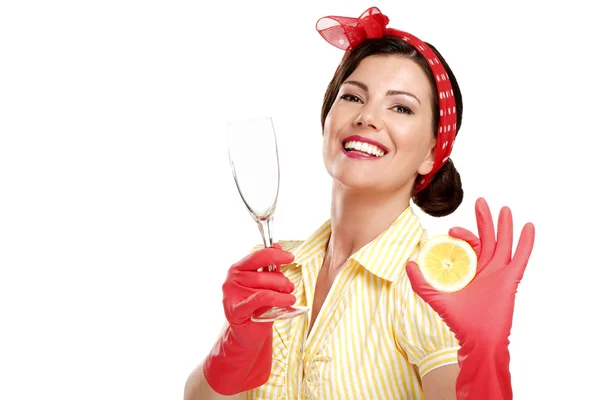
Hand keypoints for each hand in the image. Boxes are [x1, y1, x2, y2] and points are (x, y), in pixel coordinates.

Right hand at [203, 244, 295, 394]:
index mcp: (237, 269)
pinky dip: (277, 298)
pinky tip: (287, 301)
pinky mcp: (235, 310)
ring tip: (289, 298)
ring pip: (265, 287)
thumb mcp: (265, 285)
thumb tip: (278, 246)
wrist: (248, 334)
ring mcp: (231, 295)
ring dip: (283, 292)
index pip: (258, 256)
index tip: (290, 258)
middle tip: (290, 288)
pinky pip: (260, 298)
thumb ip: (270, 267)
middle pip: (264, 274)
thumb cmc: (257, 308)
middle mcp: (231, 279)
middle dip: (282, 280)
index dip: (276, 255)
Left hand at [406, 198, 534, 398]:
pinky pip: (520, 257)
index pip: (467, 245)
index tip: (451, 231)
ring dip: (504, 226)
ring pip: (503, 243)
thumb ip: (421, 282)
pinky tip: (528, 227)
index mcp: (469, 270)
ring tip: (504, 209)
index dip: (462, 234)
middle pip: (487, 238)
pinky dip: (525, 242)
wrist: (476, 338)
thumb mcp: (435, 297)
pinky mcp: (510, 279)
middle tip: (481, 201)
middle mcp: (485, 269)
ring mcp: (498, 272)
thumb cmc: (458, 321)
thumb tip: (408, 263)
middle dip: (484, 220)